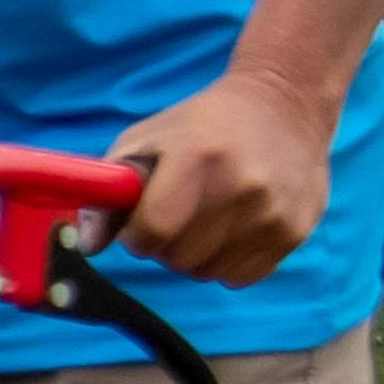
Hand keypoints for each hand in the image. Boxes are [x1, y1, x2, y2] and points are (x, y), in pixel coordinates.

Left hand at [102, 62, 342, 290]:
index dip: (136, 235)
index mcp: (198, 157)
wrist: (284, 107)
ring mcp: (273, 212)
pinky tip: (234, 227)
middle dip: (165, 245)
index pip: (153, 230)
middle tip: (176, 215)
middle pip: (179, 258)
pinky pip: (241, 276)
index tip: (140, 223)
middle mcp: (242, 186)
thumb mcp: (146, 140)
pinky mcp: (295, 231)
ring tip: (206, 217)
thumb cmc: (200, 126)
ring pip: (208, 272)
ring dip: (195, 255)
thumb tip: (88, 246)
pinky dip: (227, 262)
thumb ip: (109, 193)